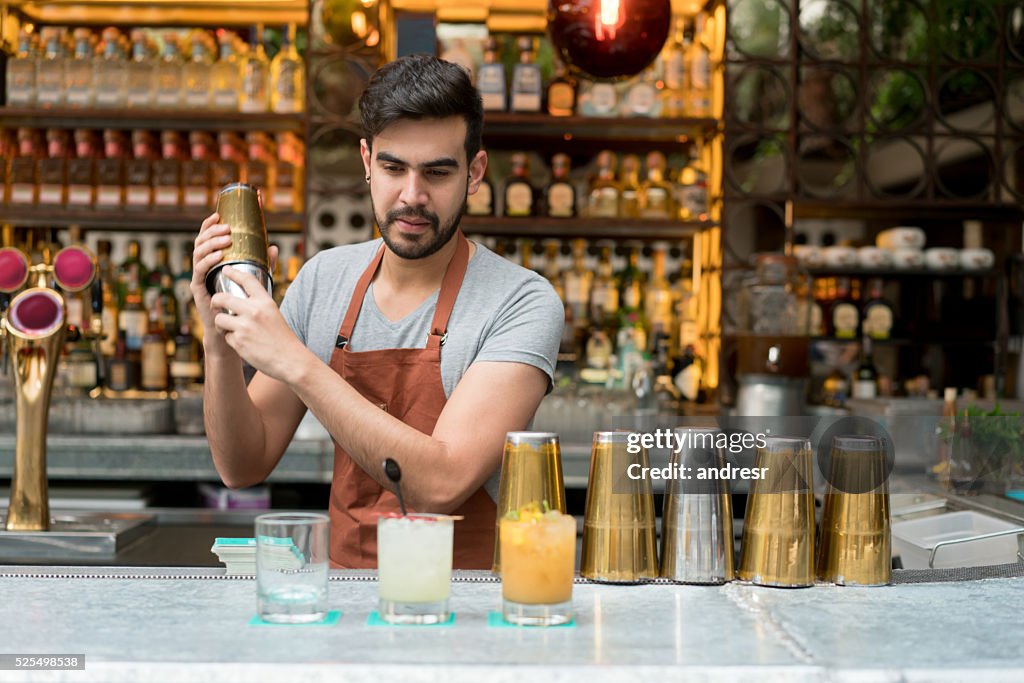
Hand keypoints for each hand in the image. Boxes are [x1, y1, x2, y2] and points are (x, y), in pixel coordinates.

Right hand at [192, 213, 278, 358]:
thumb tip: (273, 246)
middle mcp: (203, 266)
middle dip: (212, 231)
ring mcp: (199, 277)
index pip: (208, 238)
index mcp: (213, 261)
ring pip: (198, 253)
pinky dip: (208, 261)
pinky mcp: (198, 289)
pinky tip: (219, 256)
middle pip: (201, 242)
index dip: (210, 225)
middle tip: (226, 228)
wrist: (231, 331)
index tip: (219, 214)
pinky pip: (199, 271)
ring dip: (211, 244)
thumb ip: (262, 264)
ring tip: (225, 239)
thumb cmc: (241, 305)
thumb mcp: (253, 280)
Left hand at [209, 266, 306, 383]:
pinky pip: (226, 336)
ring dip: (220, 323)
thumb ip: (261, 304)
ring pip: (219, 318)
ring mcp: (245, 326)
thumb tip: (246, 296)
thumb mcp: (275, 314)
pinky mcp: (238, 341)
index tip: (226, 269)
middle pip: (222, 298)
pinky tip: (241, 343)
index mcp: (265, 302)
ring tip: (227, 327)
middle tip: (216, 304)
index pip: (247, 280)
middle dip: (215, 301)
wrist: (290, 360)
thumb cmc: (283, 338)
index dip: (234, 272)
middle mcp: (254, 311)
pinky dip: (230, 339)